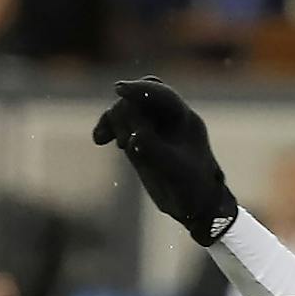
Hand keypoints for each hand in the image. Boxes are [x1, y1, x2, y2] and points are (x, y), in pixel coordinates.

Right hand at [91, 76, 237, 245]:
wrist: (195, 206)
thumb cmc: (193, 187)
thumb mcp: (175, 169)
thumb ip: (155, 150)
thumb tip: (134, 136)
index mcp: (185, 118)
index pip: (162, 95)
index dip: (140, 90)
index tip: (119, 90)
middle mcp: (167, 118)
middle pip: (139, 98)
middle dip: (125, 111)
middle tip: (124, 140)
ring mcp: (152, 127)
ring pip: (126, 110)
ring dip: (114, 121)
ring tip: (119, 145)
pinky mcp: (139, 138)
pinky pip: (119, 124)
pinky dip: (108, 128)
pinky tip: (99, 139)